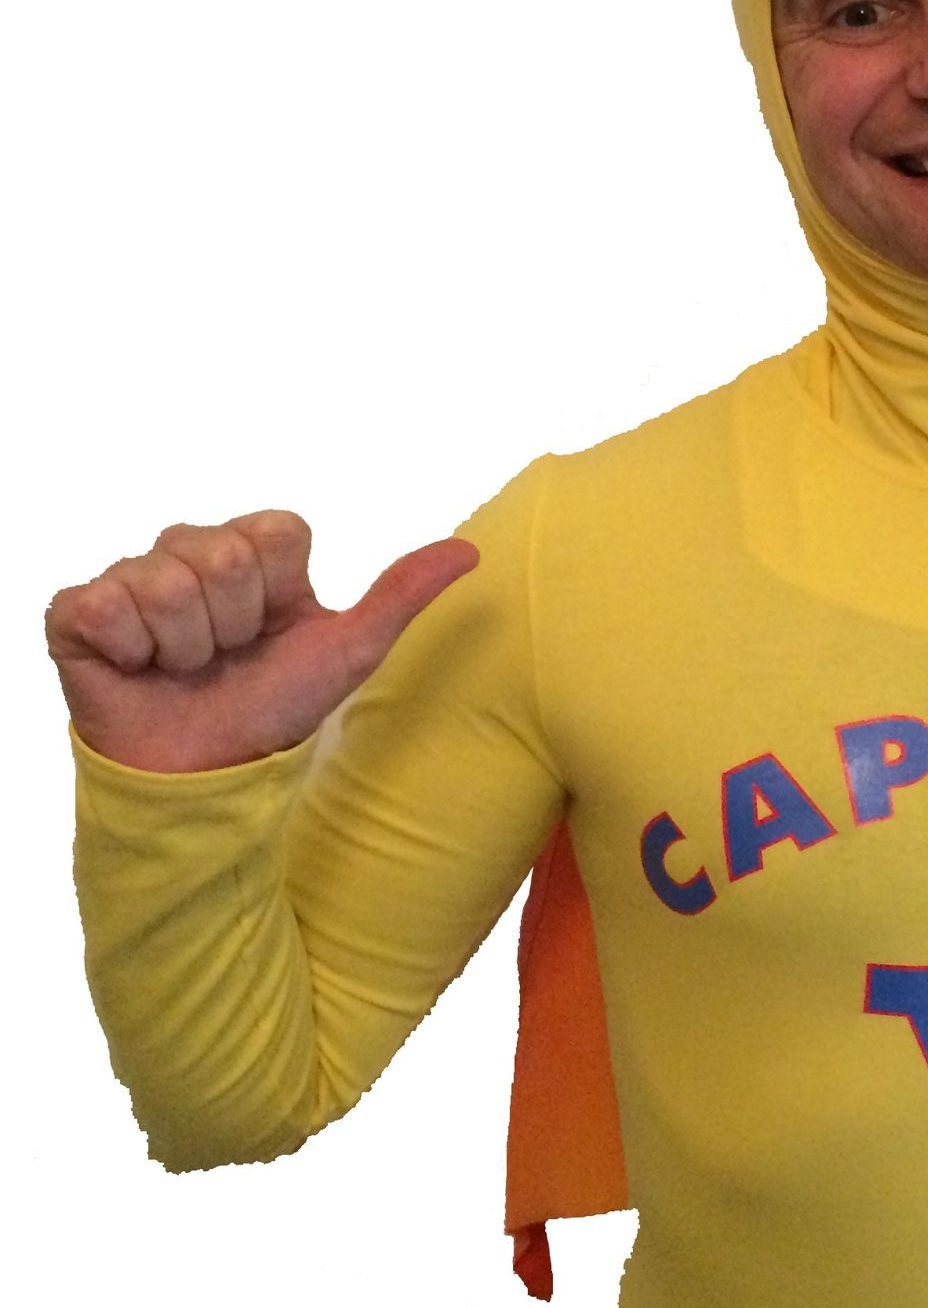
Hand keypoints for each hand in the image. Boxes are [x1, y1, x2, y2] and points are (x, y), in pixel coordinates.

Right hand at [47, 511, 478, 772]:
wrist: (206, 776)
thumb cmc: (275, 711)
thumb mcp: (348, 653)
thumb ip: (401, 596)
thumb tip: (469, 552)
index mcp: (253, 554)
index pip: (274, 531)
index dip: (279, 591)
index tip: (273, 631)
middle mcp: (188, 554)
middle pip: (220, 556)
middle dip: (233, 624)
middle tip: (225, 659)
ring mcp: (131, 580)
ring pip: (164, 582)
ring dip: (184, 646)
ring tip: (184, 671)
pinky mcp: (78, 613)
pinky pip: (103, 604)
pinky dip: (129, 650)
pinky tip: (138, 670)